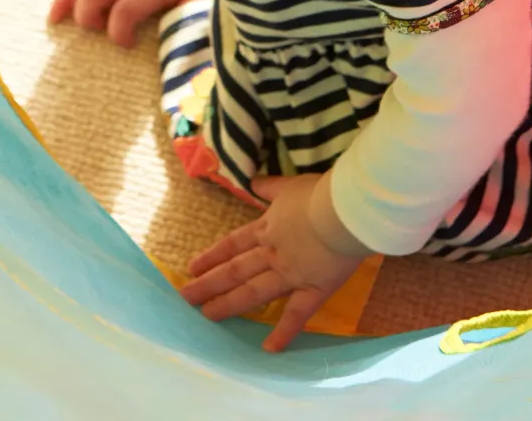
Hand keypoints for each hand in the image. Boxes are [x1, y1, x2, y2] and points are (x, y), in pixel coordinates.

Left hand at [178, 173, 371, 351]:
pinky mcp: (313, 289)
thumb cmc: (321, 194)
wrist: (345, 211)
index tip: (192, 267)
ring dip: (229, 305)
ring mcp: (290, 274)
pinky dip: (284, 332)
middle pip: (235, 270)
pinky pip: (297, 314)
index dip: (212, 256)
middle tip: (186, 297)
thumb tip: (255, 181)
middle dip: (209, 284)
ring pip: (253, 292)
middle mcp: (272, 254)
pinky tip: (268, 349)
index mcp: (268, 228)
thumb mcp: (290, 185)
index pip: (233, 244)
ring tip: (207, 316)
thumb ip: (271, 187)